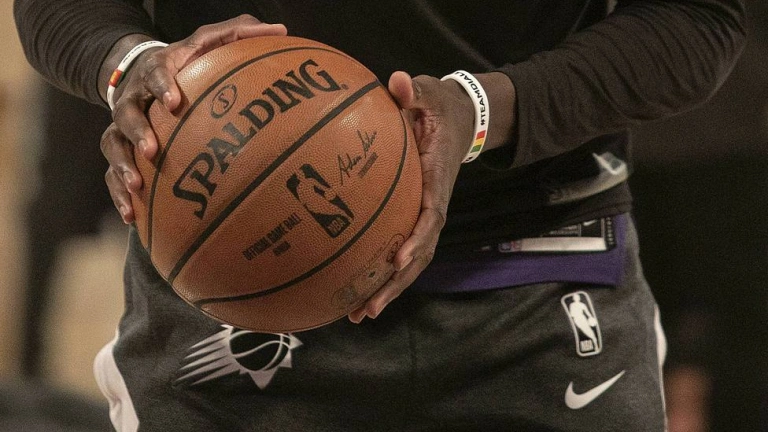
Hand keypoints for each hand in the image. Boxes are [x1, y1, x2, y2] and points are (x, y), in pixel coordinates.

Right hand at [100, 15, 286, 222]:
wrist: (143, 69)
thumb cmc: (190, 60)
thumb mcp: (212, 40)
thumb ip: (242, 32)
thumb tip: (280, 30)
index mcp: (160, 70)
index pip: (157, 72)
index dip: (163, 85)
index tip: (174, 102)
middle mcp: (136, 96)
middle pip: (127, 111)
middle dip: (137, 131)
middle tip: (152, 151)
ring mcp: (124, 123)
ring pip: (113, 143)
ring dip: (122, 166)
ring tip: (136, 187)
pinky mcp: (120, 147)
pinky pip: (112, 172)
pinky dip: (118, 193)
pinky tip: (131, 216)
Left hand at [347, 72, 474, 322]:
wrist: (459, 119)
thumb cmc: (438, 108)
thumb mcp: (430, 93)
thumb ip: (414, 90)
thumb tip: (397, 81)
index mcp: (437, 179)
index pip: (431, 214)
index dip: (416, 238)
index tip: (397, 259)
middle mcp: (435, 204)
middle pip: (420, 253)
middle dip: (397, 283)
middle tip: (368, 308)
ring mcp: (426, 214)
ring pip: (412, 261)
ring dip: (389, 288)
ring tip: (359, 314)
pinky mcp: (415, 216)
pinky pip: (401, 249)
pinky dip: (384, 273)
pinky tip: (357, 291)